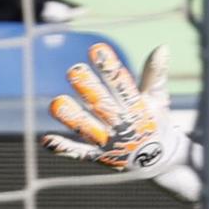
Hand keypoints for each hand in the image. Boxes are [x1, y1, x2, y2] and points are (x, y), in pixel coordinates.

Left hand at [43, 43, 190, 179]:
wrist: (159, 161)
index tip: (97, 49)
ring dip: (73, 117)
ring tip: (56, 103)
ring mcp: (110, 142)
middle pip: (102, 105)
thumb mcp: (158, 98)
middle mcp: (122, 125)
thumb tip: (161, 47)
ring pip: (88, 128)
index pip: (122, 85)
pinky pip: (79, 153)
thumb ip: (154, 73)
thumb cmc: (155, 122)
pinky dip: (63, 148)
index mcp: (137, 109)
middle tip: (74, 71)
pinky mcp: (98, 157)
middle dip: (88, 88)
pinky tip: (46, 140)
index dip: (109, 67)